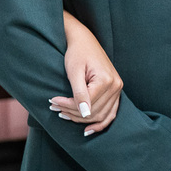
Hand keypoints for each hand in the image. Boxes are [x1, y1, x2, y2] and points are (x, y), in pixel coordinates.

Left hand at [50, 17, 121, 134]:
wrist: (84, 40)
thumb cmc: (77, 52)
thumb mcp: (74, 72)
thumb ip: (79, 93)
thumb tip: (85, 114)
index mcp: (106, 80)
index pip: (86, 104)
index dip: (67, 105)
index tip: (52, 101)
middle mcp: (116, 86)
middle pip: (93, 111)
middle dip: (72, 112)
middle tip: (55, 108)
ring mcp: (118, 89)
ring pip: (101, 115)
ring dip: (82, 119)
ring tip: (64, 114)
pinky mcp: (116, 91)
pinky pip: (111, 113)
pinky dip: (100, 123)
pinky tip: (88, 130)